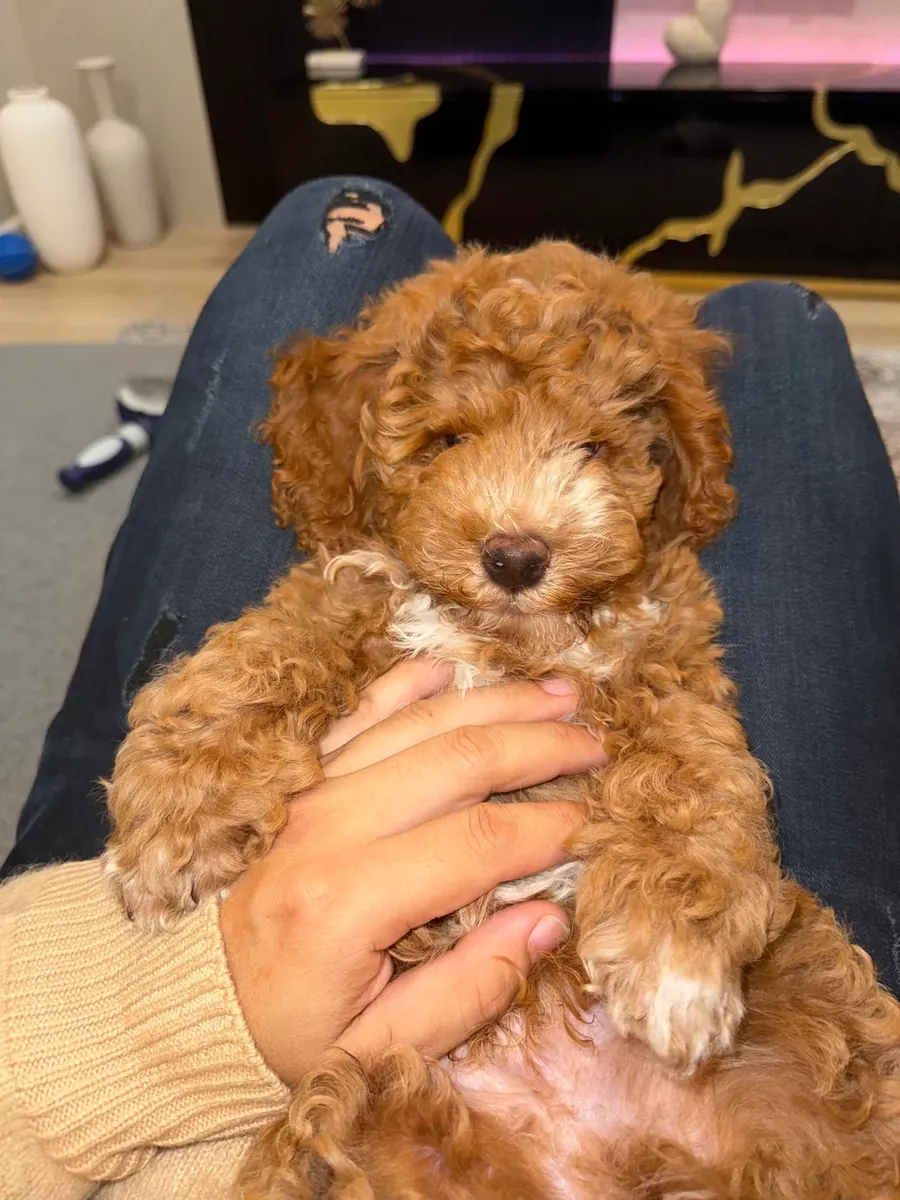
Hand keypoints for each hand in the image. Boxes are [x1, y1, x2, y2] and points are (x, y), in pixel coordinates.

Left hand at [220, 660, 605, 1083]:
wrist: (190, 1001)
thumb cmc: (289, 1032)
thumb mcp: (378, 1048)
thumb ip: (468, 989)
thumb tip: (548, 918)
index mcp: (346, 900)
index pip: (478, 842)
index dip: (550, 828)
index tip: (599, 825)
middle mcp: (324, 826)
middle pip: (457, 760)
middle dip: (538, 747)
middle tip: (598, 744)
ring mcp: (304, 788)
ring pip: (417, 722)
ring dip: (494, 702)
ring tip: (559, 695)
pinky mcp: (293, 774)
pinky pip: (358, 712)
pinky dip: (406, 683)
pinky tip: (451, 668)